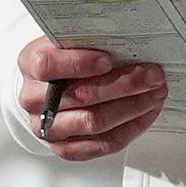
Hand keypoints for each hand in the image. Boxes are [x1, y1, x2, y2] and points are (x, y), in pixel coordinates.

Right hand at [16, 39, 167, 161]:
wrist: (49, 87)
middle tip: (152, 75)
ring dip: (133, 107)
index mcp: (31, 64)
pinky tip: (146, 112)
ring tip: (155, 93)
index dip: (80, 63)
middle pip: (82, 96)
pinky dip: (131, 128)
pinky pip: (103, 144)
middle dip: (125, 84)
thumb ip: (91, 39)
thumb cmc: (65, 59)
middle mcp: (34, 99)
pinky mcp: (66, 148)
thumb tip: (129, 38)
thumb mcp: (70, 40)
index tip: (109, 60)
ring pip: (95, 122)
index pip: (48, 65)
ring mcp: (50, 128)